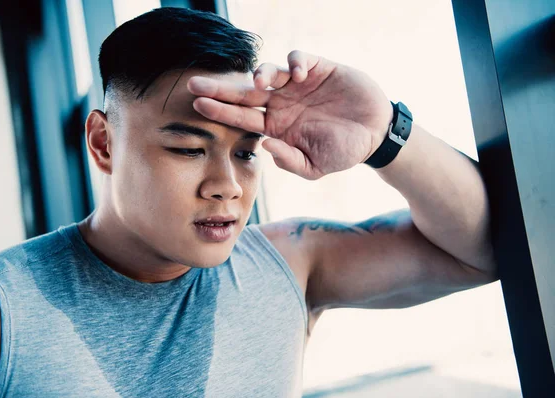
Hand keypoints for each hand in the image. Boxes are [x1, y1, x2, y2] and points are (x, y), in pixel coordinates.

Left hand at [187, 51, 392, 179]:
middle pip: (244, 93)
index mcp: (276, 126)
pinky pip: (298, 59)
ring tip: (260, 82)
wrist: (374, 134)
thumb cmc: (342, 151)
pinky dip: (295, 63)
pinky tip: (299, 75)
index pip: (241, 118)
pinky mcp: (317, 68)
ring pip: (268, 72)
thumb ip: (290, 161)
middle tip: (195, 83)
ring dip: (260, 73)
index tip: (198, 106)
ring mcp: (297, 85)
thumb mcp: (315, 167)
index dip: (220, 111)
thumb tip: (266, 147)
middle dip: (220, 88)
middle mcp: (281, 103)